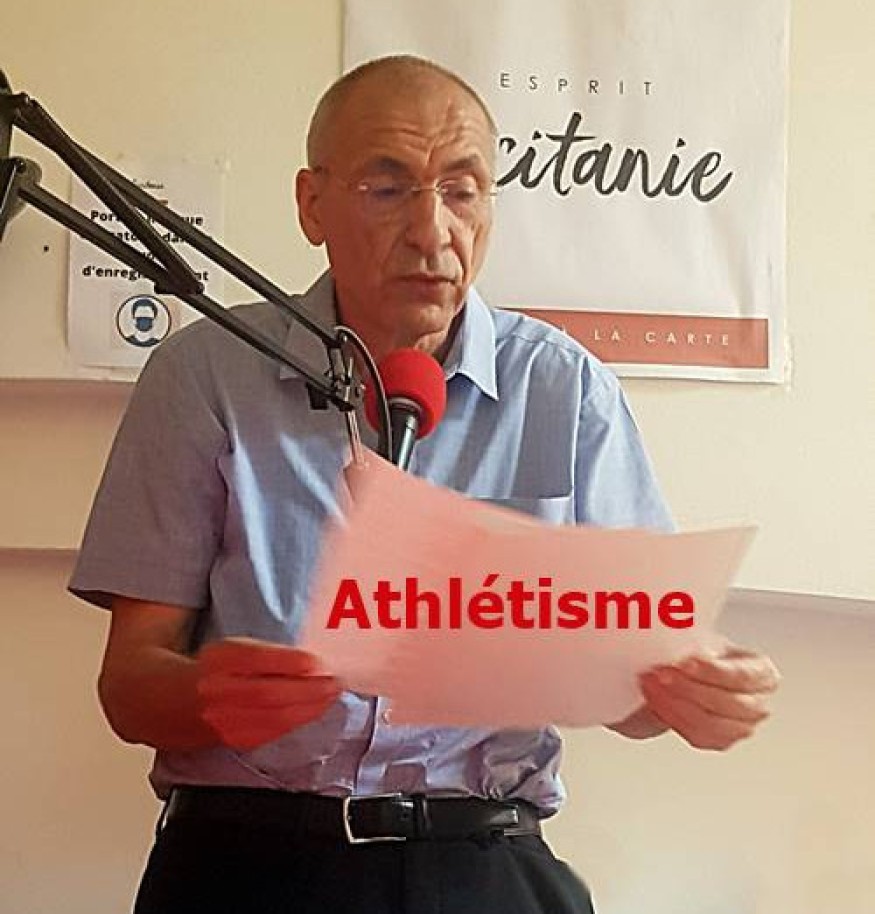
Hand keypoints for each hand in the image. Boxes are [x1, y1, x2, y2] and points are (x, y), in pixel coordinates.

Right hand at [195, 638, 340, 749]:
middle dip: (308, 690)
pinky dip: (298, 720)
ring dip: (309, 708)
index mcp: (221, 658)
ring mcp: (224, 719)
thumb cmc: (223, 668)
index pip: (256, 660)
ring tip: (331, 696)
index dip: (290, 663)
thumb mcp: (243, 648)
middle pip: (268, 693)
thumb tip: (314, 664)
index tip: (319, 663)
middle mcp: (217, 690)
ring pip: (273, 717)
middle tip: (335, 684)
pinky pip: (273, 732)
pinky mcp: (236, 739)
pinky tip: (313, 710)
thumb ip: (275, 655)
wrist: (184, 700)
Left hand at [637, 643, 780, 750]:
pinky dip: (674, 719)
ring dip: (677, 705)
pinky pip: (698, 736)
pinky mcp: (719, 741)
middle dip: (690, 689)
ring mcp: (741, 726)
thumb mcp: (700, 636)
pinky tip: (657, 702)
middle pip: (728, 703)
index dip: (712, 672)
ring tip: (652, 686)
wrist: (682, 671)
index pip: (742, 676)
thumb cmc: (697, 652)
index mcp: (761, 672)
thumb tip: (677, 631)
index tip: (685, 662)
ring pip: (712, 725)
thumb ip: (695, 638)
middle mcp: (757, 702)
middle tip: (661, 674)